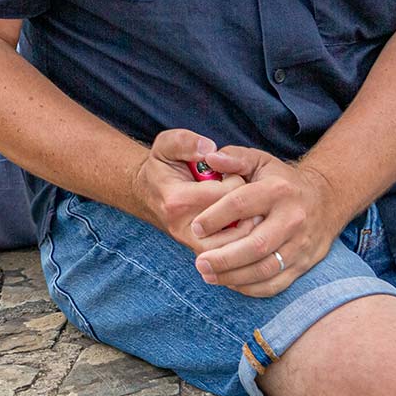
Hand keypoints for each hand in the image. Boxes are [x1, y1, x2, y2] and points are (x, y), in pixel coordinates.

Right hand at [129, 130, 251, 250]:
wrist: (148, 195)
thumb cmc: (162, 168)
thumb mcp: (167, 145)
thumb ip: (186, 141)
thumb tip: (210, 149)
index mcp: (178, 200)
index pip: (226, 195)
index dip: (237, 180)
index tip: (231, 173)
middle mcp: (185, 227)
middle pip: (235, 220)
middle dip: (245, 203)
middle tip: (240, 192)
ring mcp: (192, 243)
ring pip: (236, 244)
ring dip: (247, 224)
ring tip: (243, 206)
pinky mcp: (200, 252)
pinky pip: (230, 253)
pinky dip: (242, 239)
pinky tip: (240, 220)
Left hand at [186, 148, 341, 296]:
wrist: (326, 199)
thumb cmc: (282, 180)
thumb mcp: (260, 161)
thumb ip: (234, 159)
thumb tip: (209, 157)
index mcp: (277, 191)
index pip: (242, 204)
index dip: (216, 217)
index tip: (195, 227)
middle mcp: (292, 219)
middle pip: (256, 244)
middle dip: (224, 258)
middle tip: (199, 262)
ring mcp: (300, 244)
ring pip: (266, 268)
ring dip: (234, 276)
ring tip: (208, 275)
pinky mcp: (304, 263)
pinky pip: (276, 283)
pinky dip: (252, 288)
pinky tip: (231, 282)